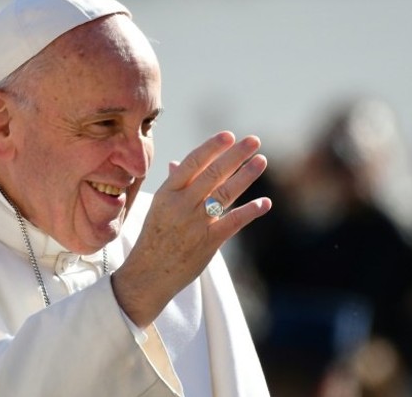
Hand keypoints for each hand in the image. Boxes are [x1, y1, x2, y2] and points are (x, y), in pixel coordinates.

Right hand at [111, 131, 271, 326]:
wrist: (147, 275)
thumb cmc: (154, 238)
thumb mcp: (158, 208)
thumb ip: (173, 185)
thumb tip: (177, 162)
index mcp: (167, 193)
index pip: (192, 163)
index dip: (212, 147)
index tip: (229, 135)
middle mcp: (181, 205)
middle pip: (213, 174)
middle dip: (235, 155)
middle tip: (254, 140)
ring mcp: (195, 224)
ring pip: (225, 194)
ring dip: (246, 176)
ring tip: (261, 161)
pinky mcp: (208, 242)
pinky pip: (233, 222)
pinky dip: (250, 211)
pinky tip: (264, 202)